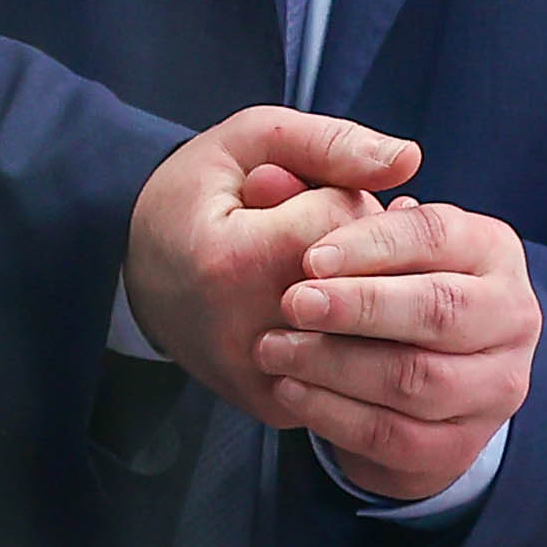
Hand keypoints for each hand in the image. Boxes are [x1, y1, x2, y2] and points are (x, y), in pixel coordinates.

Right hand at [127, 108, 414, 427]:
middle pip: (362, 280)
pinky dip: (347, 331)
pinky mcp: (276, 407)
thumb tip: (410, 159)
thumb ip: (333, 143)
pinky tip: (314, 304)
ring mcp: (264, 380)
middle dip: (355, 248)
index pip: (347, 222)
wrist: (137, 266)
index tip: (297, 194)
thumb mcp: (253, 139)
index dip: (337, 197)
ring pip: (365, 328)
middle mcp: (249, 335)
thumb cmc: (198, 193)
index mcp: (236, 264)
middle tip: (305, 231)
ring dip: (355, 290)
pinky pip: (350, 369)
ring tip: (308, 267)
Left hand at [257, 197, 540, 503]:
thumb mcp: (363, 233)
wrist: (412, 378)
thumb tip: (269, 180)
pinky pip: (395, 434)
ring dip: (336, 364)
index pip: (437, 235)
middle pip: (438, 310)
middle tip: (292, 302)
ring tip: (275, 348)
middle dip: (359, 306)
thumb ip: (318, 195)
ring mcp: (494, 386)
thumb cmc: (382, 282)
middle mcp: (512, 315)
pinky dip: (335, 415)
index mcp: (493, 249)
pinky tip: (290, 390)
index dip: (370, 245)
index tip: (309, 257)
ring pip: (416, 379)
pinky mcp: (461, 446)